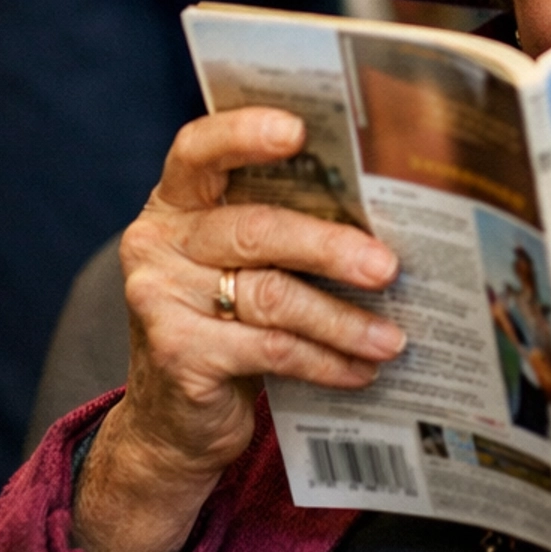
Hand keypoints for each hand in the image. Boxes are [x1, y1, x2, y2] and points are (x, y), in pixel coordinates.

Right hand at [72, 108, 404, 551]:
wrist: (170, 422)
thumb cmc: (223, 320)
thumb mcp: (237, 263)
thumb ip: (280, 227)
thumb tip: (383, 216)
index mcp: (176, 200)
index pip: (199, 149)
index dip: (245, 132)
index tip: (300, 130)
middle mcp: (158, 241)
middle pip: (254, 229)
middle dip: (330, 247)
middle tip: (388, 266)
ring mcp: (160, 299)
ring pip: (270, 296)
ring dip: (342, 319)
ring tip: (393, 337)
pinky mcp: (177, 356)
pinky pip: (269, 351)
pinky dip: (324, 361)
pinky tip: (361, 370)